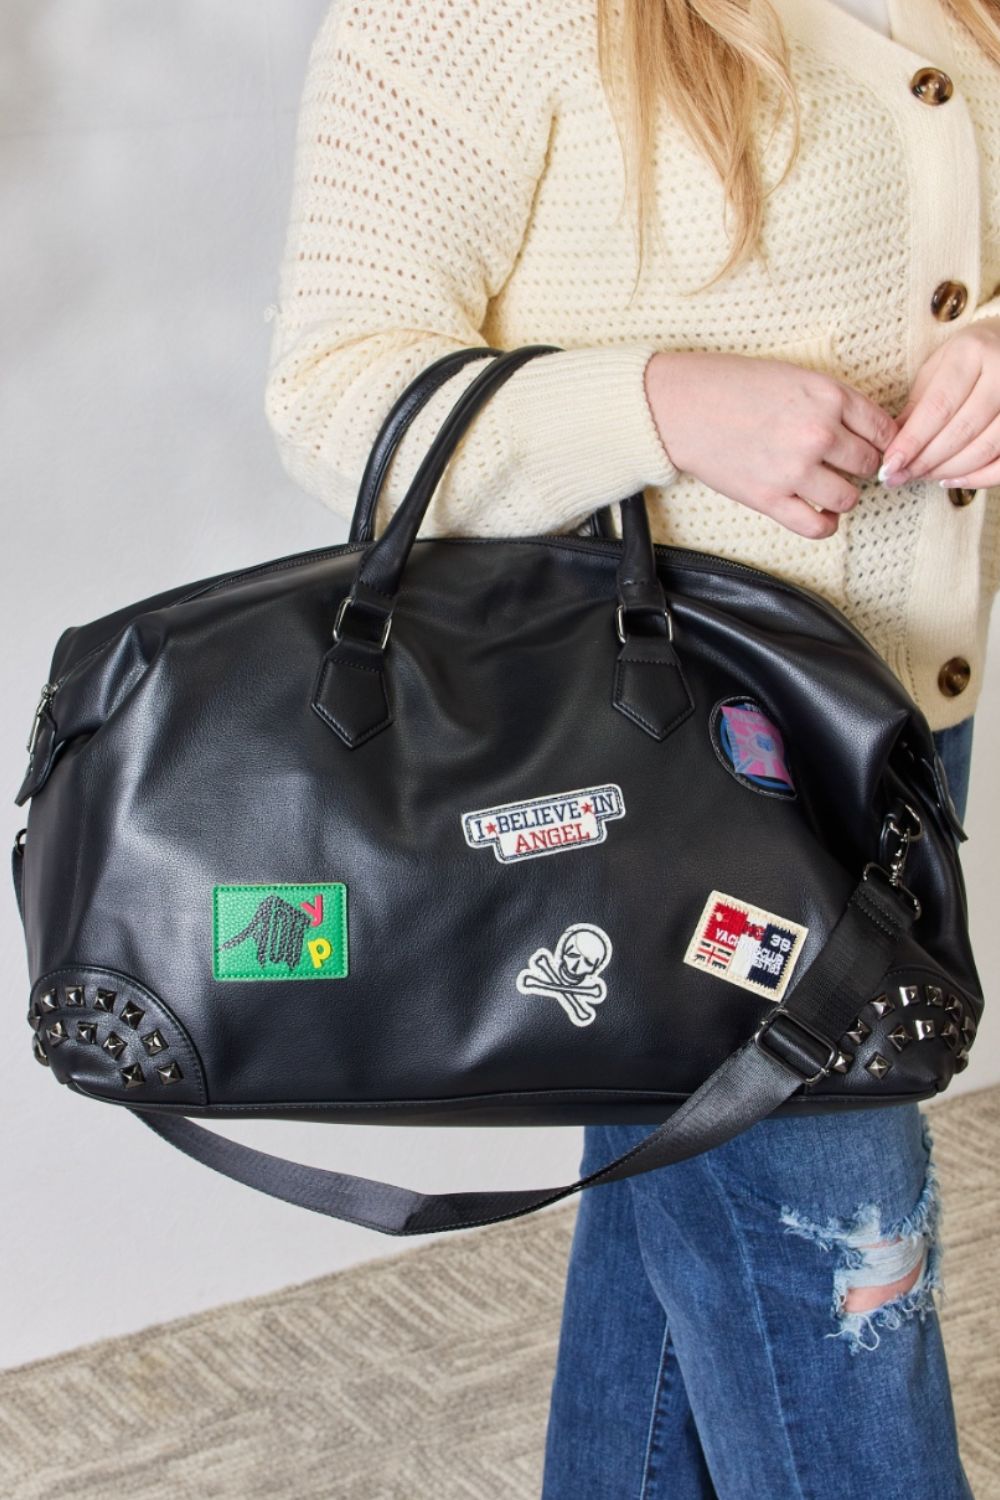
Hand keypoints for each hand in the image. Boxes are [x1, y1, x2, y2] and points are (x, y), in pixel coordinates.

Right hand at [644, 350, 899, 538]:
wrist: (681, 406)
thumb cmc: (732, 385)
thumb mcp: (794, 375)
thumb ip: (831, 401)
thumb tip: (865, 431)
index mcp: (828, 396)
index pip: (883, 428)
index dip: (882, 440)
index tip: (872, 446)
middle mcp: (818, 433)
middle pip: (868, 463)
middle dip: (862, 466)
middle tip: (847, 466)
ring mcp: (795, 469)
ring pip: (849, 497)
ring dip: (844, 494)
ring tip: (829, 486)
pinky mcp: (770, 498)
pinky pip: (818, 526)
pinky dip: (828, 524)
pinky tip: (823, 514)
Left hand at [878, 316, 999, 488]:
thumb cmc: (967, 358)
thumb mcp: (935, 369)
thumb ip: (917, 406)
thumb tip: (893, 449)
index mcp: (971, 353)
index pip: (938, 407)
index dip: (912, 441)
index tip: (890, 465)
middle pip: (962, 430)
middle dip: (926, 461)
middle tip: (900, 477)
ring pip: (985, 448)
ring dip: (949, 471)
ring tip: (922, 476)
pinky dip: (979, 478)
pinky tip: (954, 481)